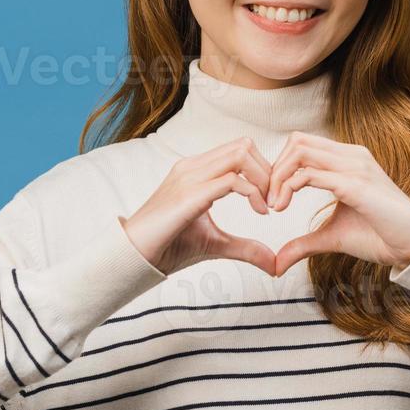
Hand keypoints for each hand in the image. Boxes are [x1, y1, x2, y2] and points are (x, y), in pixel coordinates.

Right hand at [120, 137, 277, 276]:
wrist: (134, 257)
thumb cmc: (169, 246)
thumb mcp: (216, 244)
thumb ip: (245, 248)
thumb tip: (274, 265)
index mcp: (197, 170)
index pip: (240, 149)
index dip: (264, 170)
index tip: (272, 199)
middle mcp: (193, 166)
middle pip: (244, 145)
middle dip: (268, 171)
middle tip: (274, 201)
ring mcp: (189, 177)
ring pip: (240, 154)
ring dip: (263, 178)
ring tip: (267, 205)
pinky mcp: (189, 195)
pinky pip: (231, 180)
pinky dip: (253, 193)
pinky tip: (259, 212)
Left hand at [266, 132, 409, 276]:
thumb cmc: (380, 236)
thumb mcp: (332, 237)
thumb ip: (304, 243)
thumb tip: (277, 261)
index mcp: (349, 160)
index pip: (302, 144)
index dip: (280, 166)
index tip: (271, 196)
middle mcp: (352, 156)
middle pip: (297, 141)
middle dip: (274, 168)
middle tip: (266, 198)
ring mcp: (355, 167)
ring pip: (300, 152)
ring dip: (278, 176)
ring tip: (273, 204)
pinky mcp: (355, 185)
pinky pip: (310, 174)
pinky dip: (288, 188)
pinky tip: (282, 208)